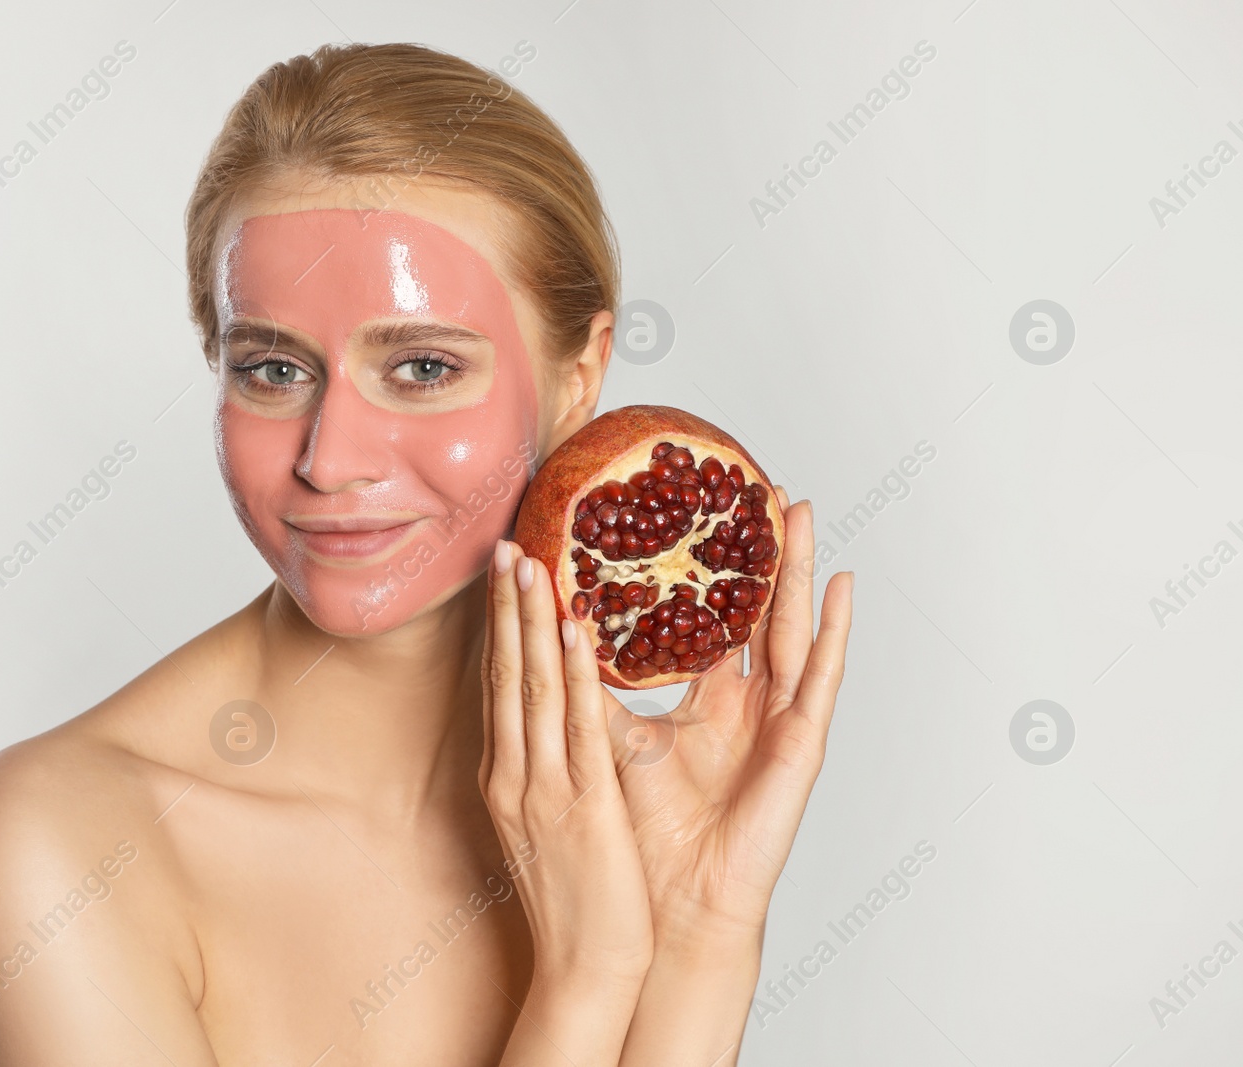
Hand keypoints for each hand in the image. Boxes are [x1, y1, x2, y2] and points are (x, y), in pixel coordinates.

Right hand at [480, 539, 653, 1064]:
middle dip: (505, 609)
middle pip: (506, 677)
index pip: (501, 688)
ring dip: (530, 623)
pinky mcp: (582, 806)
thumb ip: (546, 773)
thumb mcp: (548, 825)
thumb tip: (552, 731)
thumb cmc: (575, 903)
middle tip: (505, 546)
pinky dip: (572, 675)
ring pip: (532, 690)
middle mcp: (517, 775)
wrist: (584, 969)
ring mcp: (544, 788)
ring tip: (530, 563)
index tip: (504, 577)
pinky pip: (577, 729)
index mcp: (510, 778)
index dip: (500, 628)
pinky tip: (572, 632)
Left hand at [607, 489, 853, 941]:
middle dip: (757, 553)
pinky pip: (823, 679)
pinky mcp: (800, 746)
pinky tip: (841, 588)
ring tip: (798, 513)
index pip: (710, 620)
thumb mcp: (610, 742)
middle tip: (756, 489)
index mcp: (707, 703)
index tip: (698, 515)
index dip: (706, 570)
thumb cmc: (644, 834)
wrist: (670, 903)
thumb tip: (552, 627)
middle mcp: (746, 705)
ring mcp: (778, 722)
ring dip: (797, 571)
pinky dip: (835, 632)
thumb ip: (590, 685)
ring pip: (792, 630)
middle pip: (755, 612)